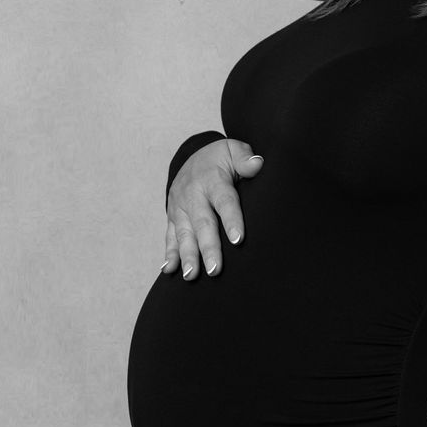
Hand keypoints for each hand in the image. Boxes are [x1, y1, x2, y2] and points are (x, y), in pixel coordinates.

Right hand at [161, 138, 264, 280]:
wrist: (193, 156)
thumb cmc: (221, 158)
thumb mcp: (234, 150)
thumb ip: (245, 158)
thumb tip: (257, 164)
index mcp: (212, 179)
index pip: (224, 201)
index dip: (231, 220)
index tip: (238, 240)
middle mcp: (193, 195)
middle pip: (202, 223)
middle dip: (208, 247)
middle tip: (215, 269)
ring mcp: (180, 207)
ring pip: (184, 234)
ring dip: (187, 256)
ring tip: (191, 276)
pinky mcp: (173, 217)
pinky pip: (169, 237)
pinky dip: (169, 254)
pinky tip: (169, 271)